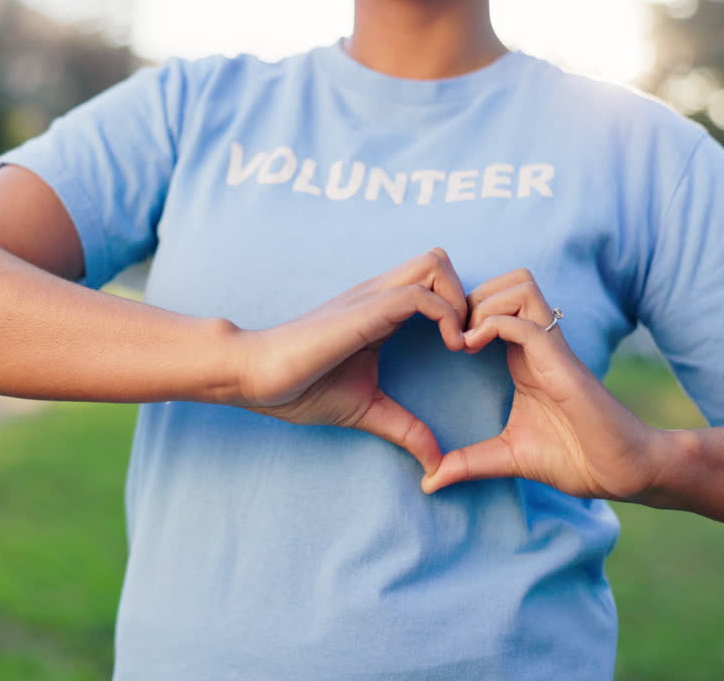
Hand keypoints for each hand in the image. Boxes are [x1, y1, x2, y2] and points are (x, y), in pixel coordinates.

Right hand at [236, 249, 467, 474]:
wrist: (254, 377)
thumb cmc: (299, 388)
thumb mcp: (366, 409)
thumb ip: (404, 429)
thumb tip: (435, 463)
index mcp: (381, 311)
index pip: (435, 281)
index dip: (461, 309)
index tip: (466, 350)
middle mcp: (380, 295)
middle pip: (440, 260)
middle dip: (467, 296)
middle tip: (469, 341)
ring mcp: (372, 298)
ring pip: (436, 264)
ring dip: (460, 301)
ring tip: (459, 344)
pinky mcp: (364, 311)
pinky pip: (420, 294)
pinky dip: (446, 315)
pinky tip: (448, 348)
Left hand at [421, 268, 666, 499]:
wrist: (623, 471)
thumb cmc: (576, 459)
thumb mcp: (507, 458)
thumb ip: (468, 463)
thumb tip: (429, 483)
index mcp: (525, 357)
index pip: (498, 302)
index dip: (465, 309)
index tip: (443, 341)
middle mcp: (539, 344)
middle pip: (509, 281)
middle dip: (471, 295)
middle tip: (451, 333)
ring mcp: (552, 349)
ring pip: (519, 287)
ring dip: (483, 304)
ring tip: (463, 339)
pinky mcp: (561, 362)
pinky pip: (524, 322)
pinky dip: (492, 324)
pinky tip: (471, 348)